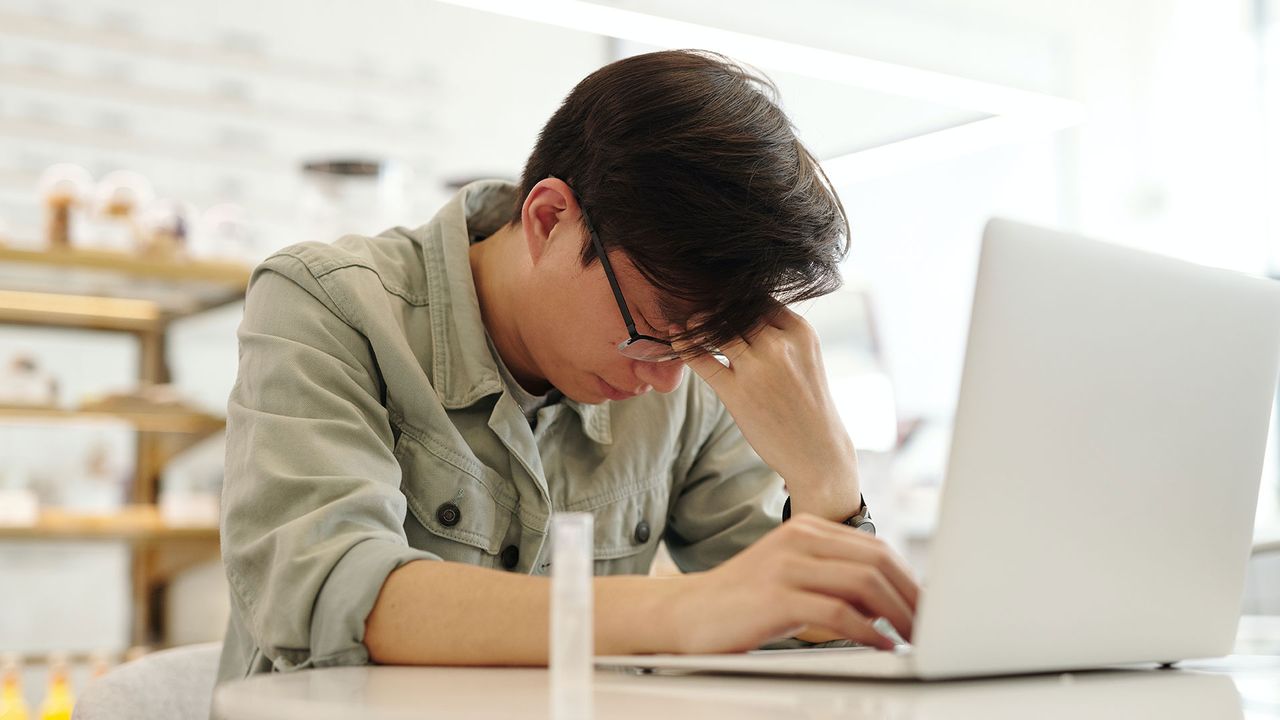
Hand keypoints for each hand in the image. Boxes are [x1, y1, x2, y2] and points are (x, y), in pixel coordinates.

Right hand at [667, 514, 918, 652]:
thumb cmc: (742, 603)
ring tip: (913, 637)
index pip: (875, 547)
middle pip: (877, 560)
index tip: (927, 606)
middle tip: (930, 625)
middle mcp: (799, 539)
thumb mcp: (791, 577)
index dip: (909, 578)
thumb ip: (832, 578)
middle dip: (911, 595)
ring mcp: (786, 565)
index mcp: (806, 530)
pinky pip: (838, 611)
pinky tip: (880, 645)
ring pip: (863, 582)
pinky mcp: (776, 596)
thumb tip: (888, 600)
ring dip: (898, 613)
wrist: (686, 614)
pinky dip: (868, 631)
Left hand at [673, 307, 859, 515]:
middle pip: (735, 309)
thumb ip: (779, 333)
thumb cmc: (808, 404)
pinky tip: (675, 336)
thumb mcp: (805, 357)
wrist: (817, 452)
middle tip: (696, 303)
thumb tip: (742, 312)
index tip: (721, 299)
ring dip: (698, 322)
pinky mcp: (736, 392)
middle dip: (715, 307)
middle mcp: (779, 344)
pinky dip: (684, 344)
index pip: (759, 298)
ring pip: (716, 328)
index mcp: (799, 331)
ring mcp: (757, 367)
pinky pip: (701, 358)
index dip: (736, 297)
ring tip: (688, 322)